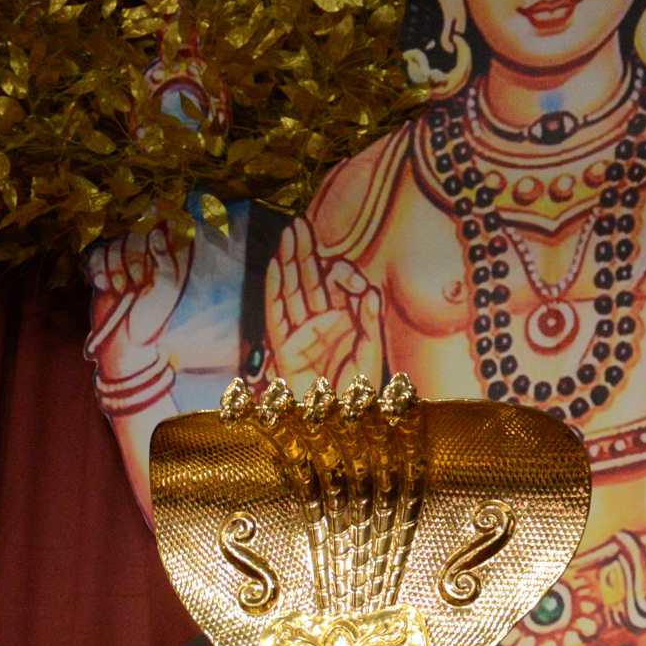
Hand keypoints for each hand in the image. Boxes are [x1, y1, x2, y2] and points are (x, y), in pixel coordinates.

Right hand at [88, 222, 193, 344]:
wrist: (124, 343)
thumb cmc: (151, 320)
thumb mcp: (166, 291)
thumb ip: (165, 260)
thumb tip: (156, 232)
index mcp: (169, 257)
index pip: (167, 222)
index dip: (161, 212)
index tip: (154, 208)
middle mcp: (147, 255)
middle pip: (136, 233)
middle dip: (133, 257)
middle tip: (138, 284)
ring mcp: (123, 261)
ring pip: (115, 244)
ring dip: (115, 268)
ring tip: (121, 291)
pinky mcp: (103, 269)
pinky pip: (96, 255)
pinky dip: (98, 270)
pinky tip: (103, 287)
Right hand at [263, 225, 378, 391]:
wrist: (338, 423)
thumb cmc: (358, 393)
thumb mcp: (371, 352)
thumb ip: (370, 319)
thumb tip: (369, 289)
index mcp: (342, 320)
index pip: (334, 285)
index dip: (335, 268)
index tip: (338, 261)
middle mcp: (319, 322)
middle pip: (308, 280)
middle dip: (303, 251)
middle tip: (298, 223)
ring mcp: (300, 333)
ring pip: (292, 290)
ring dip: (288, 262)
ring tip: (286, 234)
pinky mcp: (284, 347)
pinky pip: (276, 314)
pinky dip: (275, 290)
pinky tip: (275, 266)